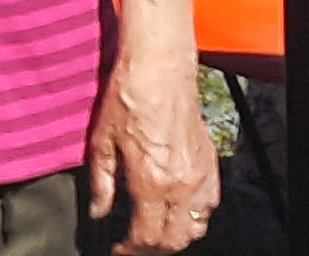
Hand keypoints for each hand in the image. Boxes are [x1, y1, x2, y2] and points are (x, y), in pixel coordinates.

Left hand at [86, 54, 219, 253]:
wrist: (159, 70)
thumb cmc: (127, 99)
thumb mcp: (101, 143)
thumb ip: (101, 184)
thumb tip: (98, 211)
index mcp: (151, 183)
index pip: (145, 237)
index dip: (129, 250)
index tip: (118, 249)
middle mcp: (180, 186)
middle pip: (173, 240)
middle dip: (152, 249)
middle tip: (134, 246)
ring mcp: (199, 176)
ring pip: (196, 228)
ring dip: (176, 237)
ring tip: (155, 232)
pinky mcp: (210, 164)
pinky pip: (210, 205)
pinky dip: (196, 217)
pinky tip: (178, 211)